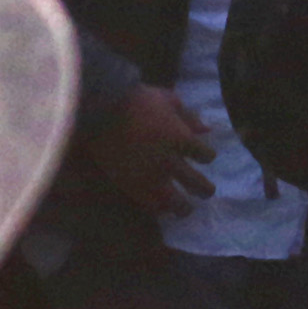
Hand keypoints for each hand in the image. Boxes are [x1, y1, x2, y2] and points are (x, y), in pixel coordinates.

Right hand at [90, 85, 214, 217]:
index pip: (205, 155)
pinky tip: (160, 207)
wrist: (100, 110)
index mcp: (181, 139)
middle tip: (205, 192)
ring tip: (184, 209)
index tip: (203, 156)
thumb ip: (188, 116)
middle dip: (205, 190)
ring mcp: (150, 177)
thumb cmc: (136, 100)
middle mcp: (170, 162)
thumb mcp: (168, 99)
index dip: (207, 156)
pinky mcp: (131, 187)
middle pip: (197, 184)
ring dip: (183, 208)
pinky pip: (150, 205)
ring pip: (175, 203)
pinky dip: (158, 208)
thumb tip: (206, 130)